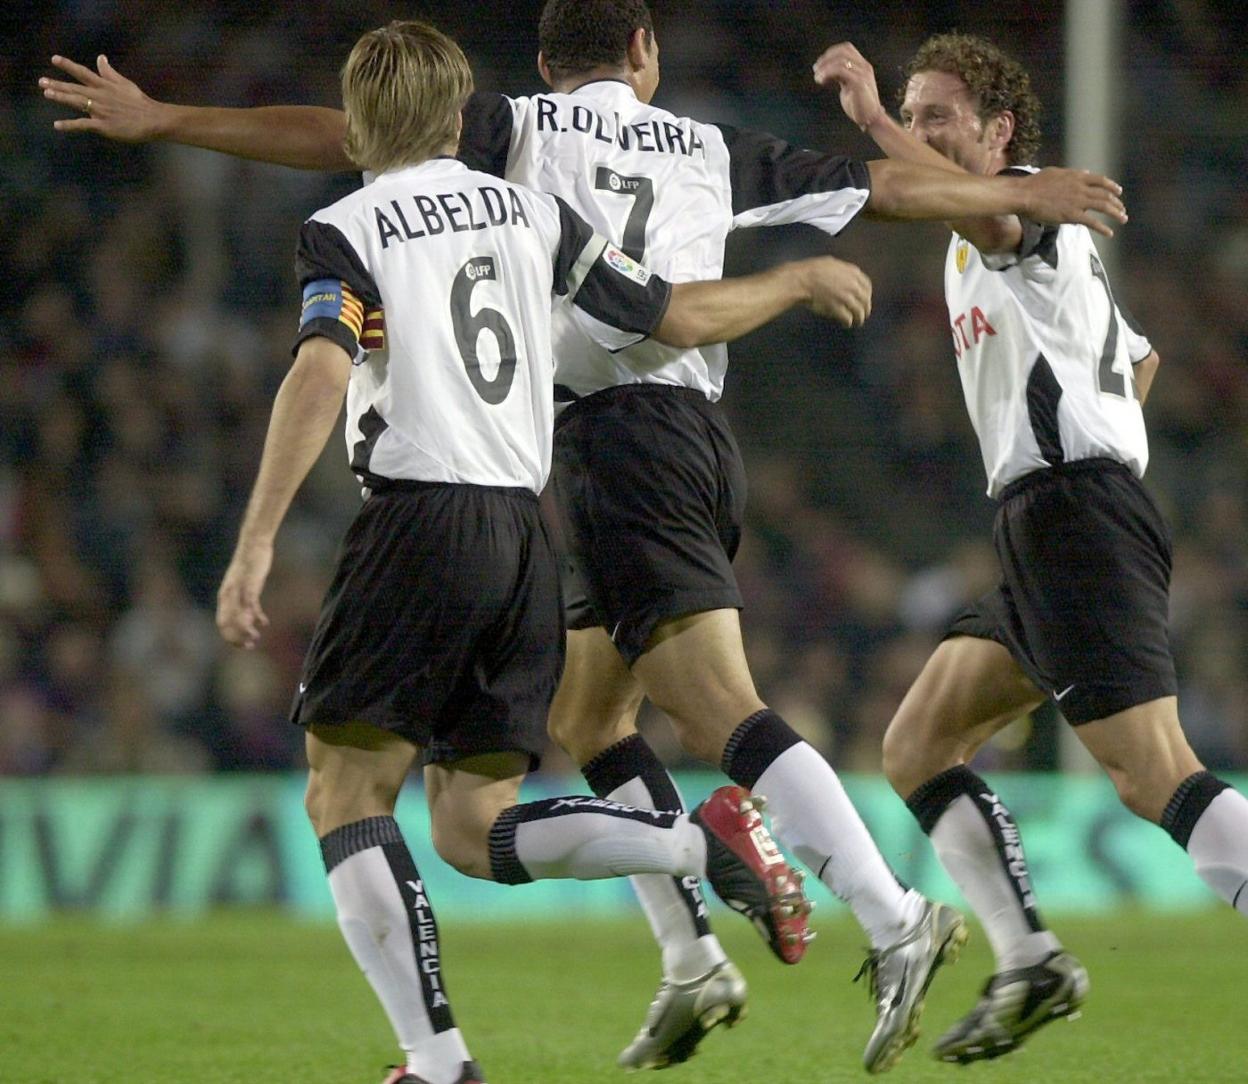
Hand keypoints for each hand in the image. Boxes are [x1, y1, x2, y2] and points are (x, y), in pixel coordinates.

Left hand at [39, 54, 167, 141]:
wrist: (154, 120)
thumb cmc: (141, 102)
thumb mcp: (125, 83)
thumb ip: (109, 72)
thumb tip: (100, 57)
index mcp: (105, 86)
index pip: (83, 73)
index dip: (68, 65)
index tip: (54, 59)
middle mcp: (100, 96)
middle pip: (75, 88)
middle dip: (57, 84)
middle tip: (41, 81)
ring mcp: (100, 111)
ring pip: (76, 102)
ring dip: (61, 97)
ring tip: (47, 93)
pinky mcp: (103, 126)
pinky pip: (83, 124)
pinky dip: (69, 125)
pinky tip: (57, 125)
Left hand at [216, 541, 273, 649]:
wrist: (253, 545)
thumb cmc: (250, 565)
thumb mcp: (244, 585)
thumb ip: (245, 601)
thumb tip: (251, 619)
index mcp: (224, 596)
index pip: (222, 623)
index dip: (230, 637)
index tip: (242, 645)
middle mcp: (228, 595)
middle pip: (227, 624)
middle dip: (237, 638)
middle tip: (249, 646)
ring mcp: (238, 590)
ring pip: (238, 617)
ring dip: (246, 631)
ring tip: (255, 638)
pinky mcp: (250, 585)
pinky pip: (251, 605)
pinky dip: (257, 616)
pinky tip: (264, 622)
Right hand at [800, 257, 872, 326]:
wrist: (801, 280)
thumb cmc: (810, 271)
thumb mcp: (830, 264)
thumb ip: (841, 270)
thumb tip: (844, 273)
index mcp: (853, 272)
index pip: (867, 286)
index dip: (867, 295)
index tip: (864, 300)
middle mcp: (853, 285)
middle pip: (865, 300)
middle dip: (865, 309)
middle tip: (862, 315)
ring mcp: (846, 297)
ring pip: (859, 311)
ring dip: (859, 319)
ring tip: (856, 323)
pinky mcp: (838, 308)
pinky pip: (847, 318)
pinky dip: (848, 322)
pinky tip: (846, 324)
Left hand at [811, 42, 883, 130]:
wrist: (871, 119)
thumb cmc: (858, 105)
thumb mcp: (848, 86)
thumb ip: (841, 76)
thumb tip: (826, 70)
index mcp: (862, 66)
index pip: (847, 48)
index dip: (831, 53)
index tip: (820, 64)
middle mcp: (864, 66)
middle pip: (843, 52)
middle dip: (826, 59)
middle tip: (815, 70)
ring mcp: (863, 73)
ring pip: (841, 61)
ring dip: (825, 67)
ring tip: (817, 78)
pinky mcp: (859, 82)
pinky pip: (841, 70)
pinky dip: (828, 73)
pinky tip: (821, 81)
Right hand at [1019, 167, 1127, 237]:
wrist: (1025, 195)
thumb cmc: (1034, 184)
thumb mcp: (1055, 172)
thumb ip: (1071, 174)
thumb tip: (1082, 173)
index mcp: (1078, 177)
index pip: (1100, 180)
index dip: (1111, 186)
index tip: (1118, 191)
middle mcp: (1082, 188)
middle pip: (1105, 195)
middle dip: (1117, 202)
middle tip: (1122, 209)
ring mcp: (1078, 202)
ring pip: (1104, 206)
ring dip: (1116, 213)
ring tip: (1123, 219)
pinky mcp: (1072, 215)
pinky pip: (1093, 222)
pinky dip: (1103, 228)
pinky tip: (1110, 233)